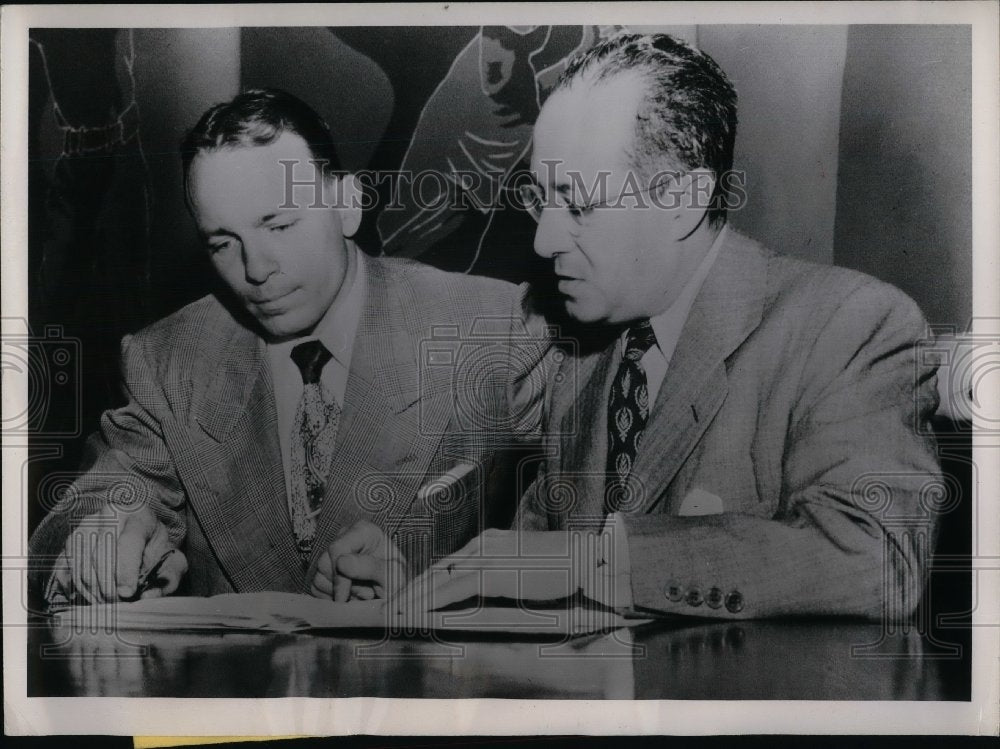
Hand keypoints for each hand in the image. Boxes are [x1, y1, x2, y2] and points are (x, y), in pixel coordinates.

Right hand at [48, 505, 187, 604]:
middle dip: (107, 586)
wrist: (138, 532)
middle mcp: (108, 515)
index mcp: (138, 515)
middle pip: (100, 554)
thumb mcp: (172, 559)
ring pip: (80, 563)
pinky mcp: (70, 540)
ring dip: (91, 590)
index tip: (127, 593)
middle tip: (116, 605)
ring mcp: (85, 526)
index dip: (126, 571)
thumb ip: (168, 577)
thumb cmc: (154, 548)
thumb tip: (149, 597)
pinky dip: (76, 588)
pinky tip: (89, 598)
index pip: (128, 542)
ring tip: (105, 605)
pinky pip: (65, 568)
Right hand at [309, 519, 405, 601]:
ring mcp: (335, 555)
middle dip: (343, 586)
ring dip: (339, 594)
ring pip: (319, 577)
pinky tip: (352, 597)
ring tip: (363, 594)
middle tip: (367, 593)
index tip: (344, 595)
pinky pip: (316, 588)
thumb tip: (342, 562)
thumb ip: (370, 567)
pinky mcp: (327, 572)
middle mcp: (347, 539)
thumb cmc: (399, 580)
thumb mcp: (392, 574)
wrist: (398, 594)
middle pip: (325, 563)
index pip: (338, 548)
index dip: (339, 574)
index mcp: (365, 532)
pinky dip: (332, 598)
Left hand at [402, 528, 625, 611]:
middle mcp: (481, 545)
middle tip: (389, 607)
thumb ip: (501, 577)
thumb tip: (483, 593)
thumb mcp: (522, 570)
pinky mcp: (492, 573)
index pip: (447, 564)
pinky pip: (454, 590)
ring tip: (394, 613)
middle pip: (436, 569)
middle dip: (410, 589)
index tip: (407, 596)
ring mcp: (485, 557)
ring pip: (438, 579)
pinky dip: (432, 602)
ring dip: (413, 597)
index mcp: (487, 542)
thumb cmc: (558, 568)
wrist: (580, 557)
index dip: (424, 581)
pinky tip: (418, 613)